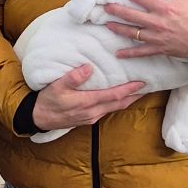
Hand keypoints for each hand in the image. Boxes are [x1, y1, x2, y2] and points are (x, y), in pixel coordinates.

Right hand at [29, 63, 145, 131]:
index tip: (141, 83)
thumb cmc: (47, 101)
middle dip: (134, 96)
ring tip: (137, 91)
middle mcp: (93, 112)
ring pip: (115, 108)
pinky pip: (108, 110)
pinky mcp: (88, 119)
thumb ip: (73, 77)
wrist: (39, 118)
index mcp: (87, 103)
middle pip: (119, 104)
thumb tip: (88, 68)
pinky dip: (117, 103)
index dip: (129, 90)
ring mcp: (91, 117)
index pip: (113, 96)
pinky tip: (119, 98)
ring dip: (127, 100)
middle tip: (148, 87)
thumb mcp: (57, 86)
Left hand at [106, 0, 187, 59]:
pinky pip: (141, 52)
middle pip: (131, 16)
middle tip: (106, 7)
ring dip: (119, 29)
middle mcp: (158, 23)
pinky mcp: (160, 49)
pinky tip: (118, 53)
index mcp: (164, 8)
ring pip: (133, 33)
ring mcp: (157, 37)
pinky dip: (129, 53)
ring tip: (108, 25)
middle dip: (116, 11)